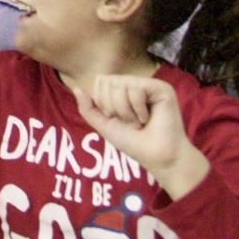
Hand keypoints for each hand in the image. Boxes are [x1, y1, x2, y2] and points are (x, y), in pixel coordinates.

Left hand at [72, 75, 206, 194]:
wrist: (156, 156)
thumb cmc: (133, 143)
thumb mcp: (105, 125)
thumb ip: (89, 108)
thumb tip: (76, 88)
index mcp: (123, 90)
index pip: (101, 82)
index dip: (103, 103)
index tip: (116, 119)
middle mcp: (135, 84)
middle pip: (108, 82)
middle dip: (114, 108)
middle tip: (130, 122)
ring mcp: (148, 85)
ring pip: (121, 85)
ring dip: (126, 111)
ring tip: (140, 122)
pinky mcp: (161, 88)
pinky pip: (136, 89)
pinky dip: (138, 109)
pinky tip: (148, 118)